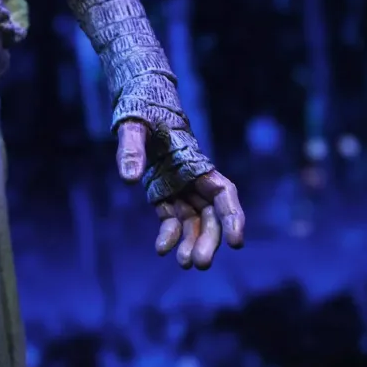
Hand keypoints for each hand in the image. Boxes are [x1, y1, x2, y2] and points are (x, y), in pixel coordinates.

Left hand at [115, 120, 245, 268]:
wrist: (137, 102)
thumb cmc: (142, 109)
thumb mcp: (134, 124)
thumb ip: (131, 148)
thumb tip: (129, 179)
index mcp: (195, 161)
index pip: (223, 193)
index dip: (233, 217)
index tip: (237, 242)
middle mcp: (192, 178)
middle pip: (210, 215)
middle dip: (209, 239)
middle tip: (200, 263)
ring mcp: (178, 187)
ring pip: (193, 221)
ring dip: (191, 243)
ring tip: (185, 264)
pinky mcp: (162, 193)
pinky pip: (171, 218)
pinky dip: (169, 235)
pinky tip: (161, 249)